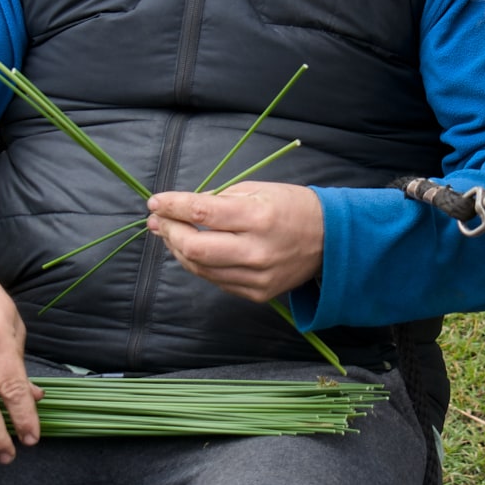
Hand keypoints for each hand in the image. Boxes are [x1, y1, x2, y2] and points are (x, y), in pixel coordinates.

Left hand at [146, 182, 323, 302]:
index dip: (172, 207)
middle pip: (195, 248)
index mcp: (258, 217)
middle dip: (169, 232)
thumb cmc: (291, 207)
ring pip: (200, 268)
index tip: (155, 202)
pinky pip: (216, 280)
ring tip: (170, 234)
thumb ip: (218, 200)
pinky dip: (199, 264)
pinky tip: (193, 251)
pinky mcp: (257, 294)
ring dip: (178, 250)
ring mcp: (256, 277)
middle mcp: (256, 251)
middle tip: (157, 220)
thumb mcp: (258, 190)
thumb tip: (180, 209)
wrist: (329, 240)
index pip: (201, 213)